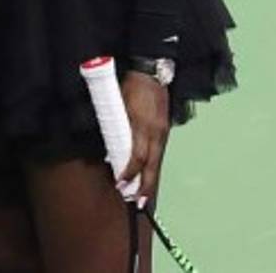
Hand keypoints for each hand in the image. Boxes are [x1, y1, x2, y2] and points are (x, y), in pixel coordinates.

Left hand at [119, 71, 169, 205]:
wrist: (152, 73)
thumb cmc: (130, 86)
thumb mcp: (119, 104)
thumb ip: (115, 125)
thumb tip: (109, 147)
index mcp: (142, 125)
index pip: (137, 155)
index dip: (129, 171)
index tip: (120, 183)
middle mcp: (156, 132)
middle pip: (152, 164)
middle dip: (146, 186)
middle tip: (138, 203)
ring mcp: (163, 132)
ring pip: (158, 161)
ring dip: (151, 180)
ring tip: (145, 196)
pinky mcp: (165, 130)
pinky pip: (160, 153)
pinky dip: (154, 167)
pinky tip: (150, 176)